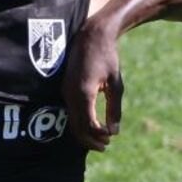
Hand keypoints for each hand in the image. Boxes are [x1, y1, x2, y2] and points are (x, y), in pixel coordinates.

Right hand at [62, 20, 122, 150]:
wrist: (92, 35)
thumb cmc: (108, 57)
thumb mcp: (116, 83)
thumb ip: (114, 108)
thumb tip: (114, 131)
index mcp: (84, 93)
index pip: (88, 124)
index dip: (99, 135)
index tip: (111, 138)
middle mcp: (71, 94)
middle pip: (76, 127)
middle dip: (90, 140)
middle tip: (106, 146)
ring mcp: (65, 91)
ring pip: (72, 121)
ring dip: (85, 133)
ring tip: (101, 138)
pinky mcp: (65, 88)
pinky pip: (71, 112)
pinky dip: (80, 123)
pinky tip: (92, 125)